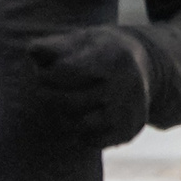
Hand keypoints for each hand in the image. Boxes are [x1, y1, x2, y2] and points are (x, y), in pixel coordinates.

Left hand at [27, 27, 153, 150]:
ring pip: (81, 124)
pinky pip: (93, 141)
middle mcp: (127, 83)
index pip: (68, 71)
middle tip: (42, 92)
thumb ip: (57, 46)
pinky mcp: (129, 130)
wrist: (148, 67)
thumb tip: (33, 52)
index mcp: (114, 55)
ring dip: (62, 117)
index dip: (48, 74)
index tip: (42, 72)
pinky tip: (78, 119)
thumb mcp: (84, 39)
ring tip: (58, 106)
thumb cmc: (102, 51)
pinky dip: (80, 134)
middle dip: (49, 97)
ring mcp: (130, 109)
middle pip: (71, 100)